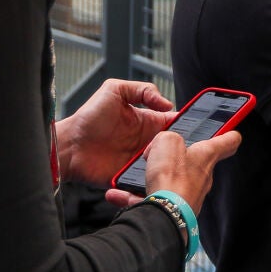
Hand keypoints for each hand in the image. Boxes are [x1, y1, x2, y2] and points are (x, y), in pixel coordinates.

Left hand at [54, 79, 177, 186]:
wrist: (69, 146)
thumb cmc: (89, 118)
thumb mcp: (114, 90)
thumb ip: (143, 89)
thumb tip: (168, 104)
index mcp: (147, 122)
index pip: (175, 123)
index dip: (189, 125)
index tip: (200, 128)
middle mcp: (147, 142)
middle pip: (175, 147)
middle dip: (184, 149)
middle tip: (189, 149)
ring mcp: (140, 161)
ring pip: (166, 165)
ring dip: (172, 165)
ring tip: (175, 165)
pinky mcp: (131, 178)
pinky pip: (149, 182)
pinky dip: (156, 182)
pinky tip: (160, 179)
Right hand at [103, 130, 240, 209]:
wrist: (164, 214)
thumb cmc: (172, 178)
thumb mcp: (167, 141)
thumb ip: (167, 137)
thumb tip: (161, 146)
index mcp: (206, 156)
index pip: (228, 142)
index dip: (229, 132)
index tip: (231, 129)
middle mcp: (201, 176)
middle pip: (195, 161)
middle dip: (178, 155)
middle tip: (160, 148)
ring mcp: (188, 195)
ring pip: (168, 180)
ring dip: (151, 175)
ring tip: (132, 171)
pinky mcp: (173, 209)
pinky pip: (151, 198)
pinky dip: (133, 195)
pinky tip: (117, 193)